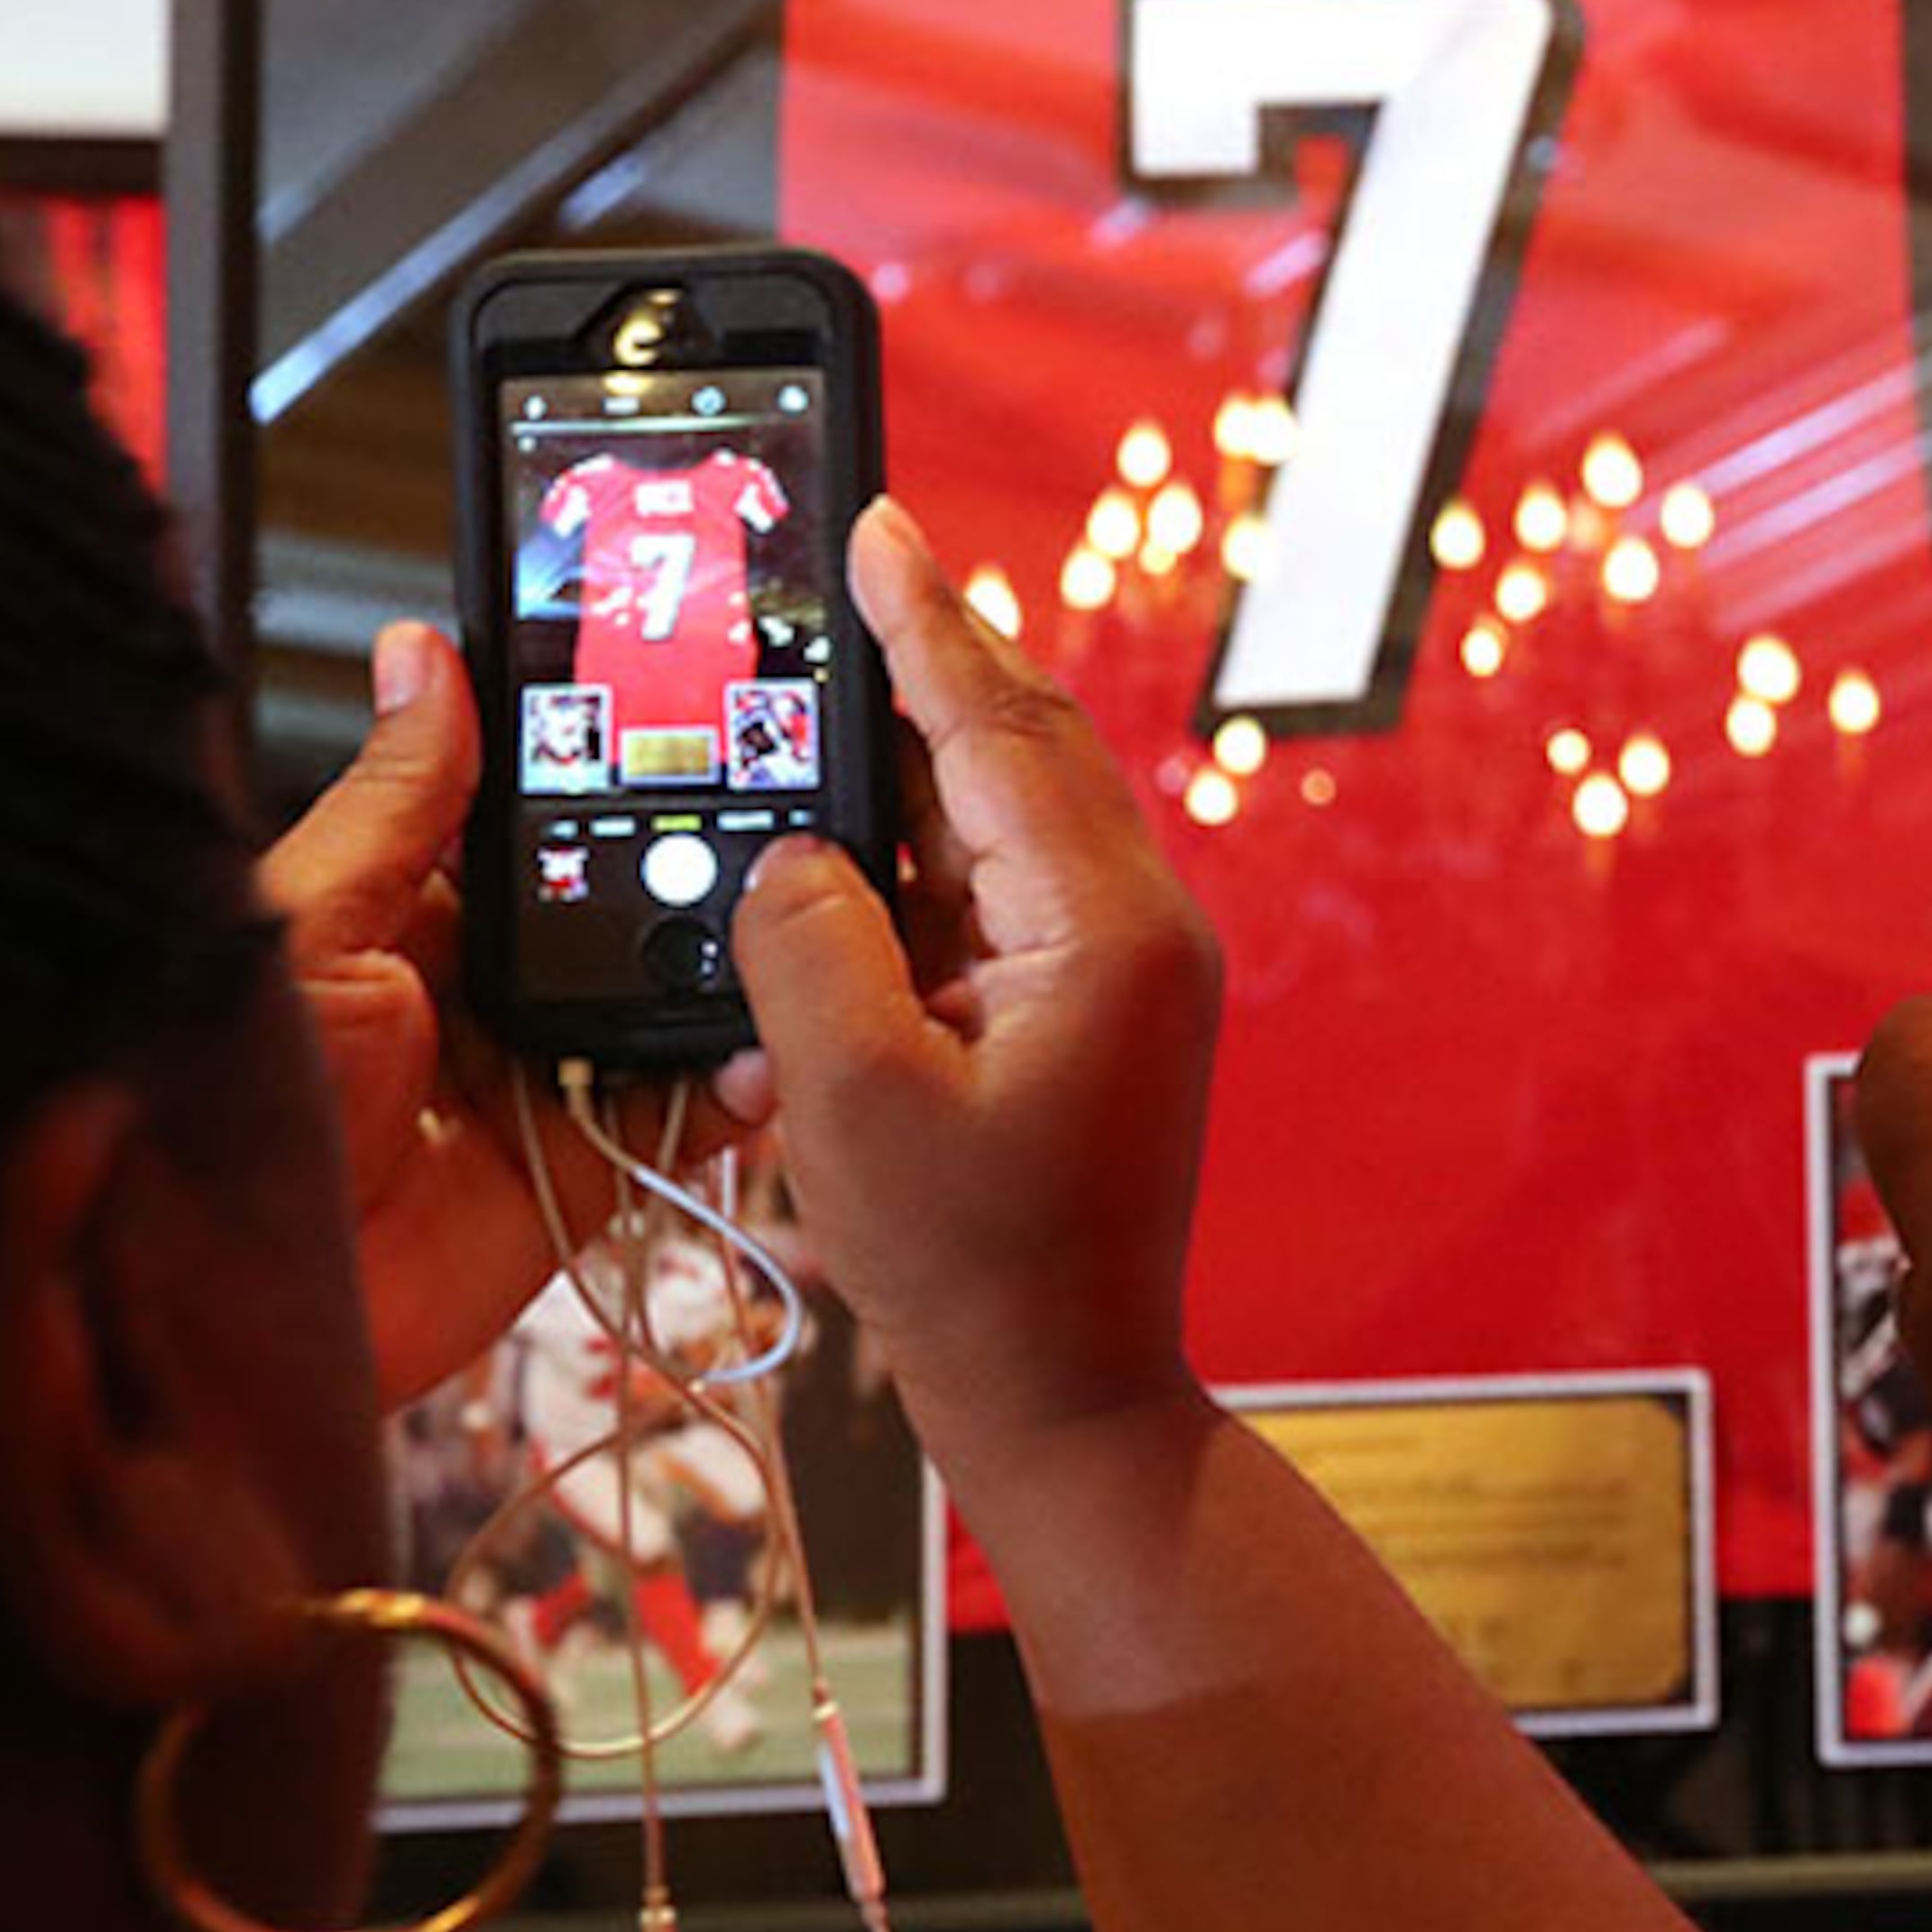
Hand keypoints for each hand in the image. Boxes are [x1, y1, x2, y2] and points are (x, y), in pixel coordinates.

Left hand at [264, 624, 722, 1407]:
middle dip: (692, 875)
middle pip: (618, 909)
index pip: (529, 821)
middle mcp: (478, 990)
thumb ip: (397, 801)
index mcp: (404, 912)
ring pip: (665, 1004)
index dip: (602, 773)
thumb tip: (426, 657)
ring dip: (726, 973)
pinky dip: (733, 1085)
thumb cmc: (209, 1108)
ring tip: (785, 931)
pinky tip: (760, 1047)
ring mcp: (533, 1080)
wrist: (205, 1303)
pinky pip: (678, 1117)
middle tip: (765, 829)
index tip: (680, 716)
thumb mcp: (307, 923)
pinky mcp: (576, 1172)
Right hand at [722, 498, 1219, 1464]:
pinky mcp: (1095, 1019)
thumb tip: (798, 854)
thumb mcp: (848, 1100)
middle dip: (914, 684)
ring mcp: (1124, 975)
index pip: (1002, 732)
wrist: (1066, 1405)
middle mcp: (1139, 931)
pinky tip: (810, 942)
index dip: (927, 625)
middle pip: (1014, 757)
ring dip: (886, 818)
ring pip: (995, 833)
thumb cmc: (971, 1275)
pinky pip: (990, 917)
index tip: (879, 526)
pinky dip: (902, 914)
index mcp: (1106, 932)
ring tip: (792, 779)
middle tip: (831, 599)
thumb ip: (807, 944)